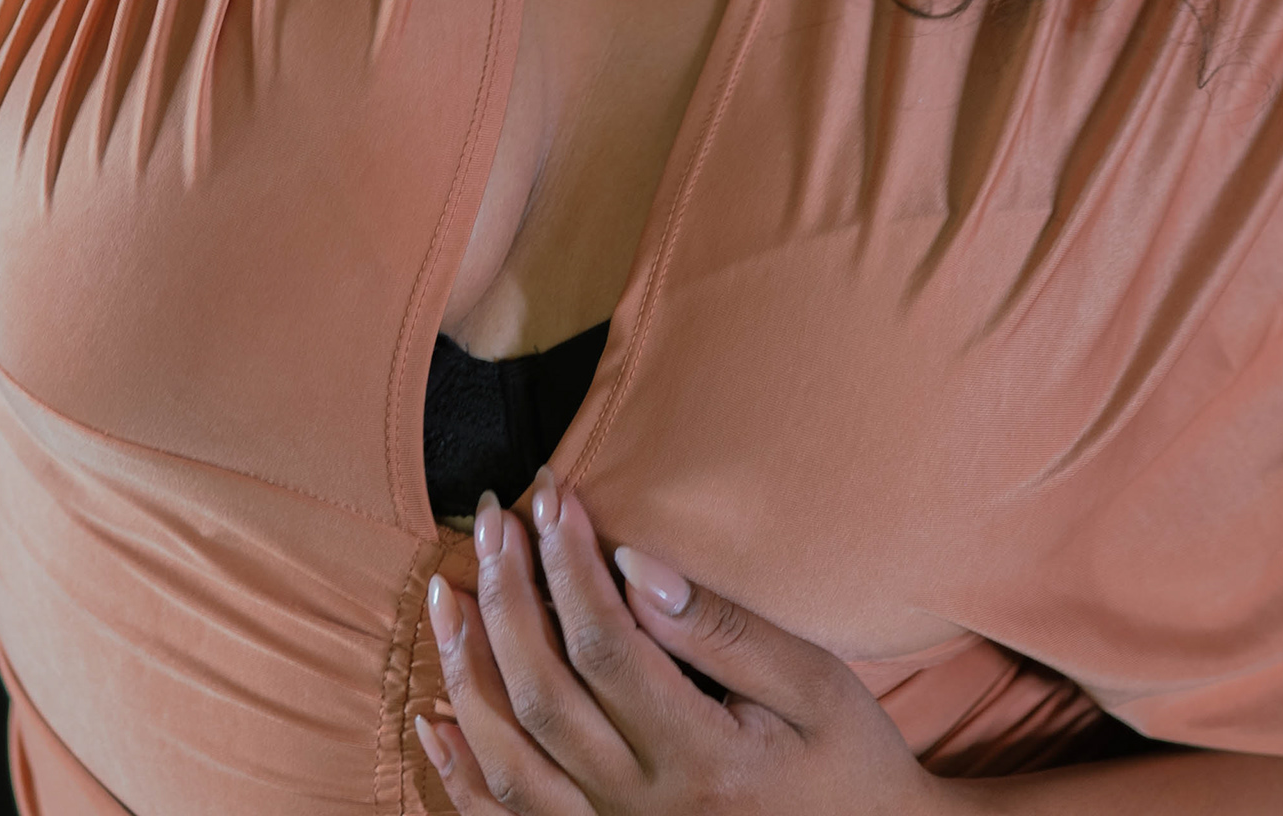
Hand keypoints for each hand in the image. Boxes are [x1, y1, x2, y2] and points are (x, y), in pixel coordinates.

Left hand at [420, 467, 944, 814]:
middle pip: (544, 695)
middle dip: (509, 595)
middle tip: (496, 517)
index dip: (570, 566)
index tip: (556, 497)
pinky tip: (435, 718)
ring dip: (470, 671)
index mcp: (702, 759)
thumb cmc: (847, 759)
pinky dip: (462, 772)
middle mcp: (644, 808)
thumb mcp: (814, 685)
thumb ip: (722, 629)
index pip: (606, 648)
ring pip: (511, 759)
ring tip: (447, 591)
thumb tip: (637, 567)